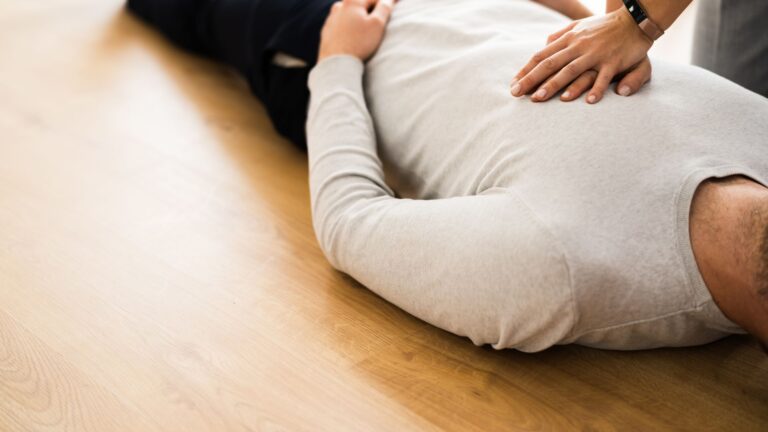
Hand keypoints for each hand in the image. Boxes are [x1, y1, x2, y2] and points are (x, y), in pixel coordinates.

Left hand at [318, 0, 394, 62]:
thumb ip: (384, 7)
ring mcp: (331, 20)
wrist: (337, 64)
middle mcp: (339, 7)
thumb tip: (388, 0)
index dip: (386, 1)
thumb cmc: (359, 43)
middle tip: (382, 14)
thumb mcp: (377, 24)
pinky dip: (349, 26)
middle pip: (360, 4)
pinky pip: (341, 25)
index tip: (397, 3)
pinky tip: (354, 35)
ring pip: (349, 13)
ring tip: (367, 25)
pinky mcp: (327, 33)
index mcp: (352, 2)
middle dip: (371, 8)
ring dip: (359, 16)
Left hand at [510, 8, 652, 102]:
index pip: (541, 56)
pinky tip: (588, 102)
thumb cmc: (604, 27)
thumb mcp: (579, 26)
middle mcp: (578, 46)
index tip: (513, 84)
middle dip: (531, 79)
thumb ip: (561, 36)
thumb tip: (545, 44)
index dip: (526, 70)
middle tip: (516, 94)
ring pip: (570, 71)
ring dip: (553, 85)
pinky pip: (603, 77)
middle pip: (550, 64)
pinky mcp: (613, 61)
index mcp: (568, 39)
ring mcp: (595, 54)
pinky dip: (596, 88)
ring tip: (538, 99)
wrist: (634, 20)